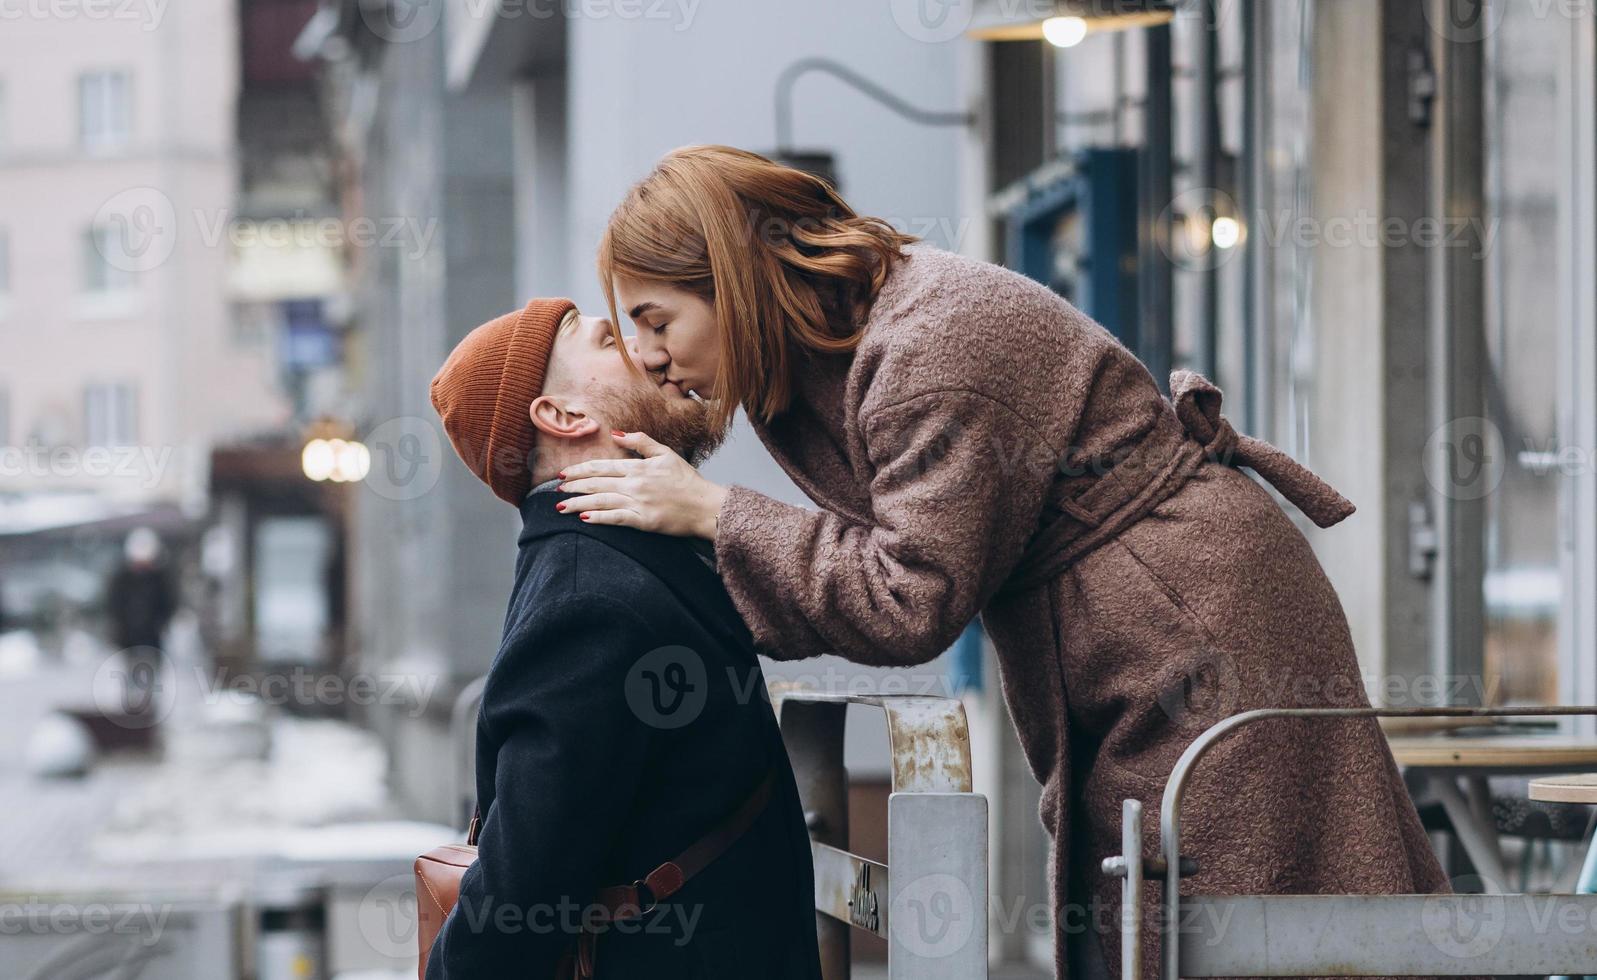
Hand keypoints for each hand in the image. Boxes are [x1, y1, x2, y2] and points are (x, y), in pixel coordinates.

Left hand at [557, 431, 727, 538]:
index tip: (564, 473)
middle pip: (596, 483)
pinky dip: (598, 518)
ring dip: (578, 503)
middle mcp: (635, 484)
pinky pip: (615, 518)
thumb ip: (641, 441)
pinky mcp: (643, 521)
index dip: (580, 470)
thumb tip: (616, 433)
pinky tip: (584, 518)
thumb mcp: (666, 453)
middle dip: (573, 487)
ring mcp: (638, 503)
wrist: (705, 506)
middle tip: (557, 490)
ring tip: (561, 507)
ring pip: (601, 501)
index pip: (602, 466)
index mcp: (638, 467)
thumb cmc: (687, 481)